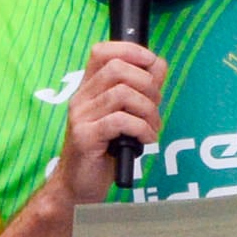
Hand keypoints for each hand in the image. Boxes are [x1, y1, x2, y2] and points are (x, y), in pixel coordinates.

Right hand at [55, 40, 169, 205]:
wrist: (78, 186)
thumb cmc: (103, 151)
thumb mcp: (123, 116)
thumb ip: (140, 90)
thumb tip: (158, 66)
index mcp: (89, 89)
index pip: (102, 51)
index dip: (131, 50)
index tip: (151, 64)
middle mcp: (81, 98)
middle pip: (117, 68)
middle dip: (147, 85)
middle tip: (154, 108)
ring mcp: (81, 117)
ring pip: (122, 94)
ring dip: (148, 111)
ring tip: (151, 128)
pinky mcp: (85, 137)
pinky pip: (120, 121)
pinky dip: (141, 129)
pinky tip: (144, 141)